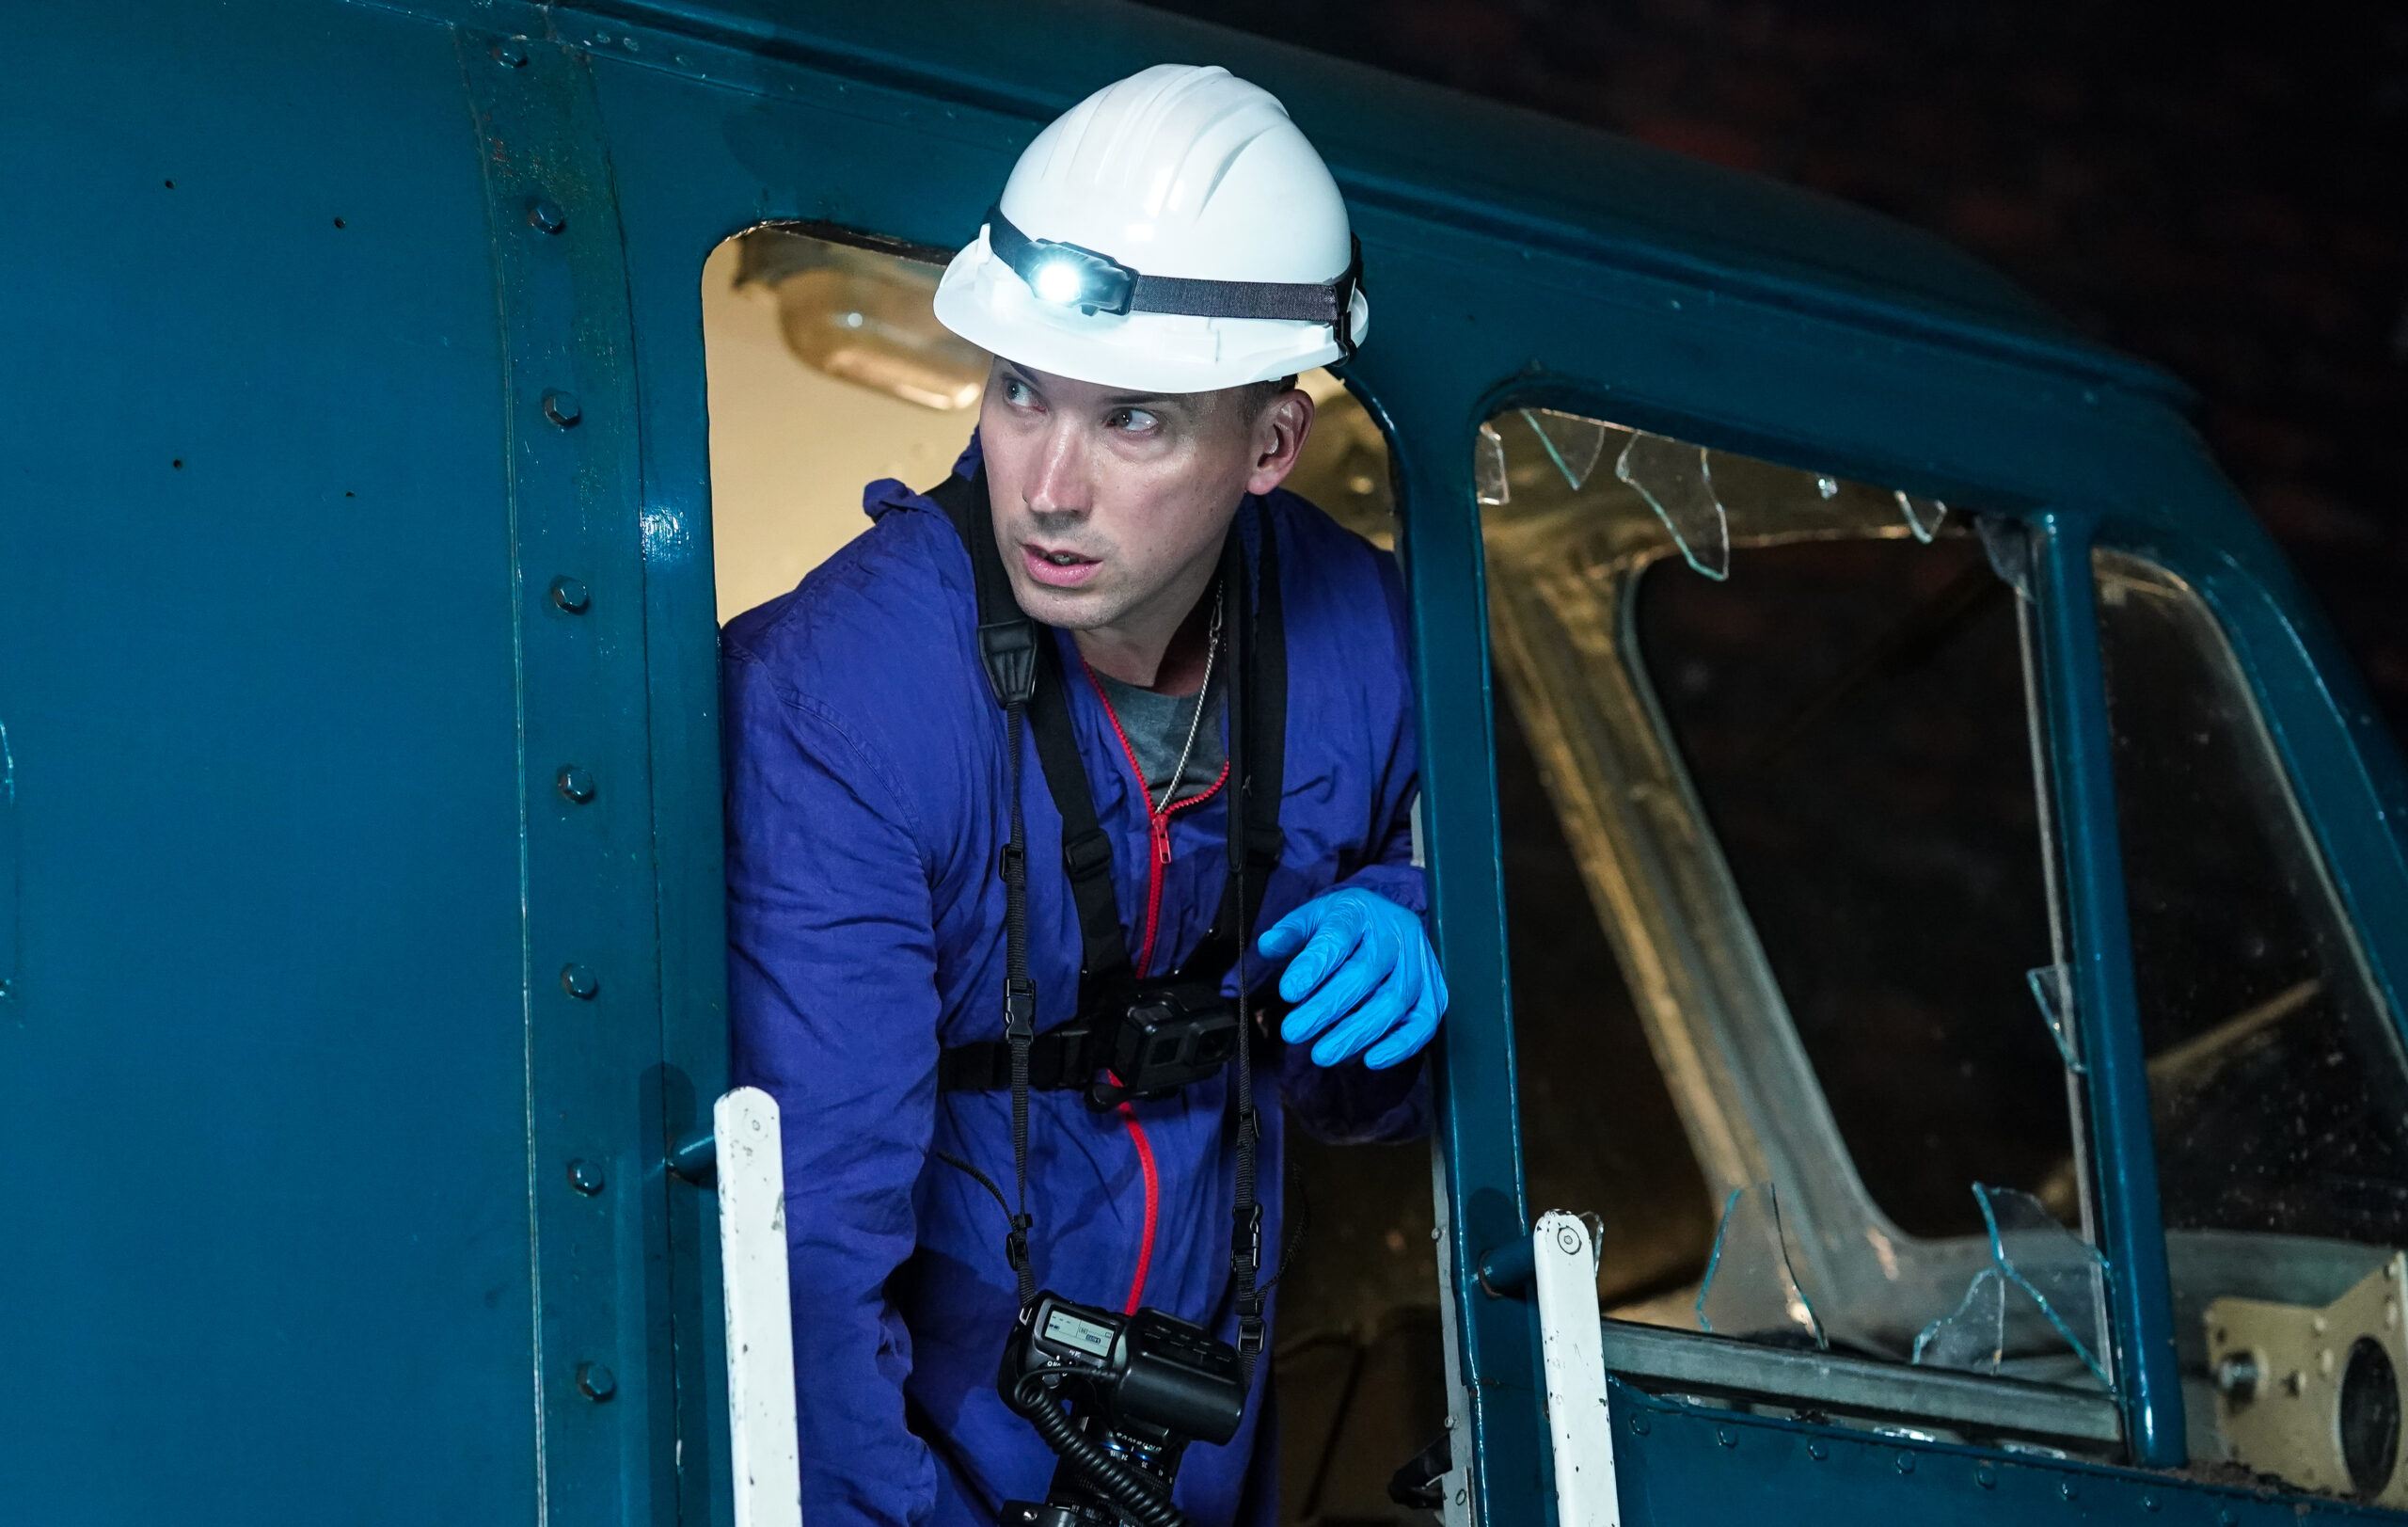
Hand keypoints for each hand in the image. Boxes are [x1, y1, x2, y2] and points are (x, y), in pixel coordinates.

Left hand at [1257, 888, 1447, 1068]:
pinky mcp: (1434, 991)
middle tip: (1293, 1032)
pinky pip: (1426, 1021)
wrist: (1385, 925)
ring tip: (1322, 1053)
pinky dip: (1401, 1045)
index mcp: (1361, 909)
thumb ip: (1290, 934)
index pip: (1339, 936)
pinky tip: (1371, 1059)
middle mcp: (1397, 932)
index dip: (1315, 966)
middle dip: (1327, 1008)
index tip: (1288, 992)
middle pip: (1366, 972)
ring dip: (1358, 1033)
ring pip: (1395, 1000)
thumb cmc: (1343, 927)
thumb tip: (1269, 944)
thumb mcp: (1312, 919)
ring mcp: (1421, 962)